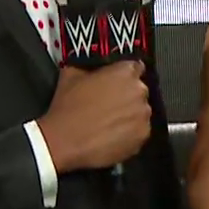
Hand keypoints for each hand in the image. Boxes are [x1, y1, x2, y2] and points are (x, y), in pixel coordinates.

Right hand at [36, 62, 151, 172]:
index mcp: (125, 72)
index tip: (117, 83)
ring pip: (140, 112)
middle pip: (138, 91)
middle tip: (109, 105)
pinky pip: (139, 131)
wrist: (65, 141)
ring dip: (129, 115)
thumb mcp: (71, 76)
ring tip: (109, 123)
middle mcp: (139, 91)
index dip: (124, 76)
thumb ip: (87, 67)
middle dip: (127, 97)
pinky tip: (112, 135)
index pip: (135, 68)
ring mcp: (143, 114)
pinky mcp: (142, 136)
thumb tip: (88, 67)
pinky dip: (130, 133)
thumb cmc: (67, 108)